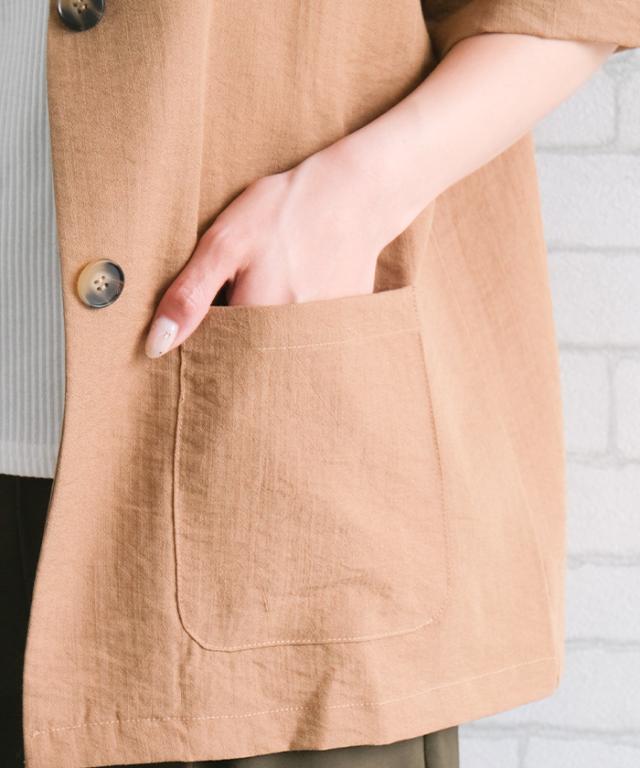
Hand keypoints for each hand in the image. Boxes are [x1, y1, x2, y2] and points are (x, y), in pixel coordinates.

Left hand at [144, 141, 389, 357]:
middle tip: (251, 287)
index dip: (207, 343)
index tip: (212, 315)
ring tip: (276, 284)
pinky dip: (296, 323)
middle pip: (251, 359)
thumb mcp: (225, 243)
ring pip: (278, 351)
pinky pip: (307, 341)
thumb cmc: (285, 212)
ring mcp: (322, 337)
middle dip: (238, 338)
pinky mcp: (342, 330)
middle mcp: (293, 340)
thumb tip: (156, 345)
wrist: (355, 195)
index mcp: (258, 322)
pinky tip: (300, 286)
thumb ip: (189, 296)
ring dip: (268, 331)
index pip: (218, 359)